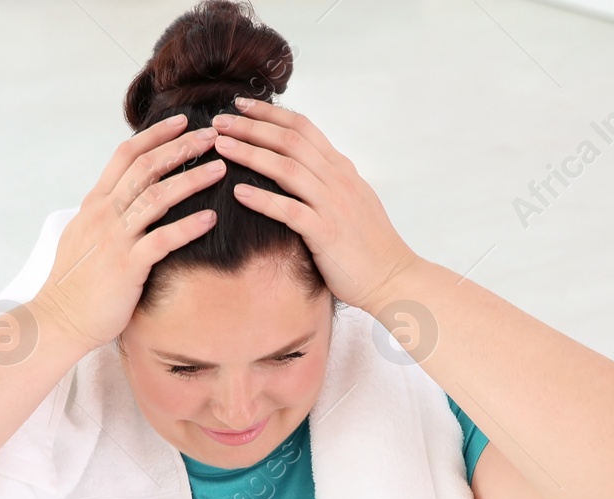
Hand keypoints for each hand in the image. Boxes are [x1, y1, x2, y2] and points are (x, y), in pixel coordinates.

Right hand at [30, 116, 226, 353]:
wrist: (58, 318)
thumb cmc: (75, 283)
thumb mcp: (83, 236)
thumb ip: (105, 214)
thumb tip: (125, 198)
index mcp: (95, 203)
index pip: (126, 155)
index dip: (156, 134)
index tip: (183, 122)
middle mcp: (104, 214)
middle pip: (146, 168)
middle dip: (181, 148)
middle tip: (213, 136)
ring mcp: (115, 239)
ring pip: (157, 197)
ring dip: (192, 180)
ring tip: (220, 170)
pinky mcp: (127, 266)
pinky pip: (162, 240)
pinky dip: (188, 227)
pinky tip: (211, 219)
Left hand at [208, 97, 420, 314]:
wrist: (393, 278)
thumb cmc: (368, 245)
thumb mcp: (351, 201)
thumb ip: (327, 181)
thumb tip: (301, 167)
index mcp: (342, 169)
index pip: (303, 128)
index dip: (270, 113)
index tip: (241, 104)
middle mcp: (338, 180)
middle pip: (290, 141)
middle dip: (252, 127)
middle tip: (220, 120)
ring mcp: (333, 205)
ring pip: (287, 169)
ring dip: (250, 154)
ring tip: (221, 147)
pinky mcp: (327, 234)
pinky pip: (290, 211)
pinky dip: (263, 200)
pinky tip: (238, 193)